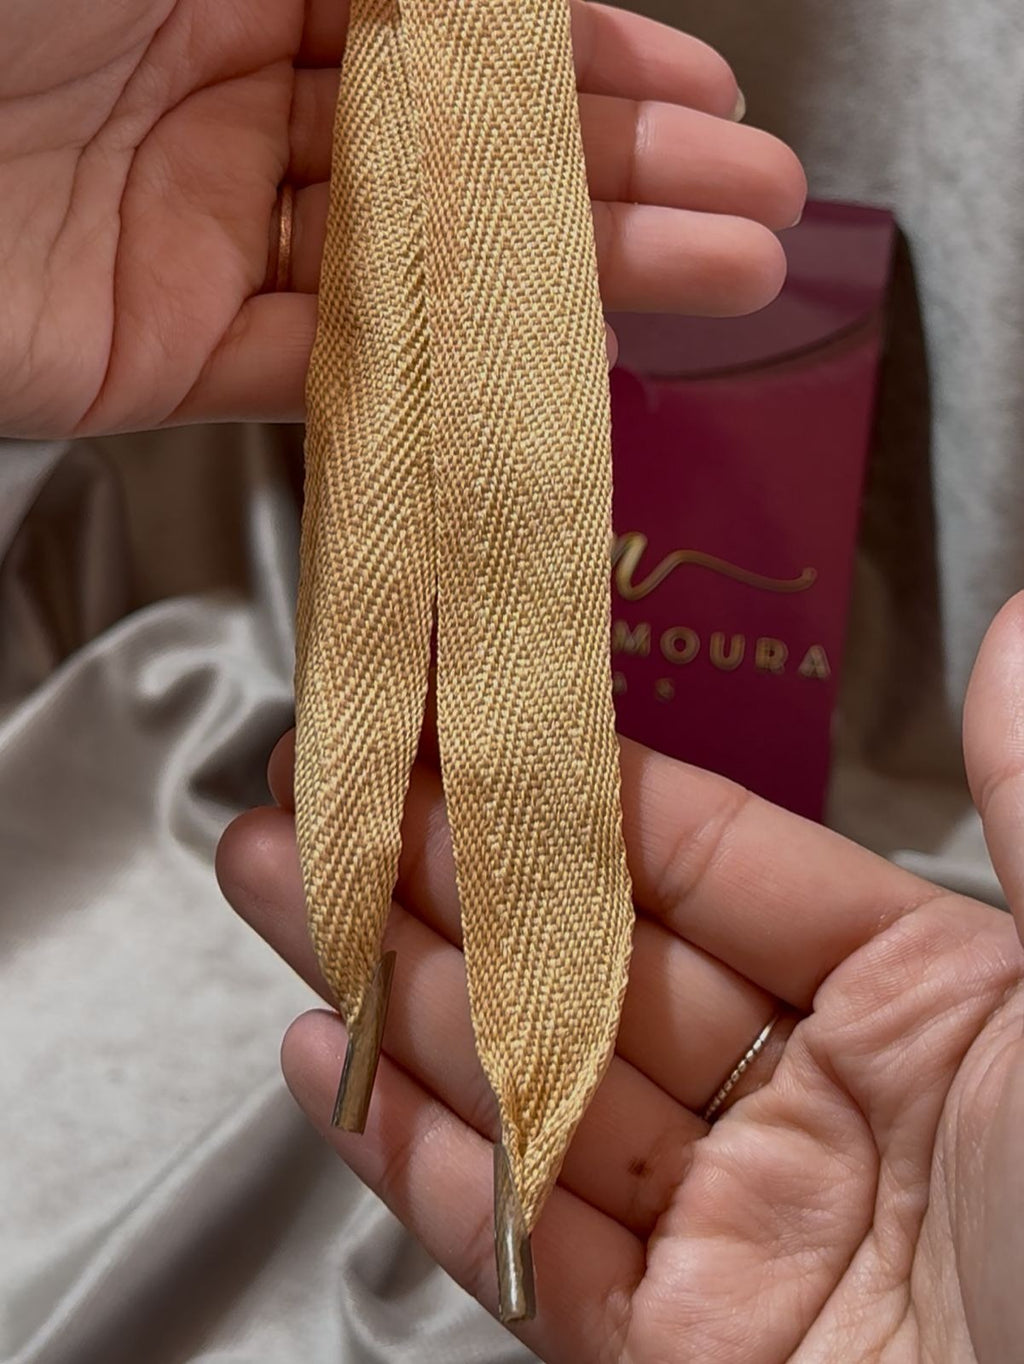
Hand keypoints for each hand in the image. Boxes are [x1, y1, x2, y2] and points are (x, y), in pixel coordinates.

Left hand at [1, 2, 803, 438]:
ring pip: (424, 261)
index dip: (590, 57)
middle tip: (759, 209)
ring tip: (725, 280)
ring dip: (575, 274)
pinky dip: (440, 367)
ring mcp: (210, 230)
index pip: (456, 25)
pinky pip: (330, 367)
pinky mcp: (174, 353)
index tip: (706, 90)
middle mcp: (232, 91)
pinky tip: (553, 363)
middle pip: (464, 148)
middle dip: (623, 172)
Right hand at [217, 596, 1023, 1363]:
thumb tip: (1010, 628)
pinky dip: (419, 1163)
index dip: (567, 788)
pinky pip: (529, 1249)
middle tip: (310, 791)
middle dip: (434, 872)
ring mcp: (739, 1230)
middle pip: (586, 963)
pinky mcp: (686, 1360)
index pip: (700, 858)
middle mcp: (811, 1099)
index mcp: (910, 993)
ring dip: (391, 991)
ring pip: (534, 1086)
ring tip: (272, 885)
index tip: (450, 719)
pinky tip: (322, 1066)